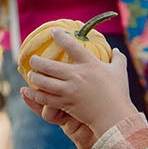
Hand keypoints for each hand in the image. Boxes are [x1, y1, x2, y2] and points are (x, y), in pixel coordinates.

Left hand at [22, 31, 140, 148]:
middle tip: (32, 59)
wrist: (115, 117)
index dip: (60, 37)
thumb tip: (116, 49)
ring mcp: (69, 90)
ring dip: (34, 77)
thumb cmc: (118, 93)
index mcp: (89, 64)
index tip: (53, 31)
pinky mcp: (65, 103)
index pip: (72, 46)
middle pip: (49, 65)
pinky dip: (34, 94)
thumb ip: (118, 58)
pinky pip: (45, 98)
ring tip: (31, 74)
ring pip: (43, 82)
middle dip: (37, 61)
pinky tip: (28, 90)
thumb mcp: (120, 72)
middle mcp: (77, 76)